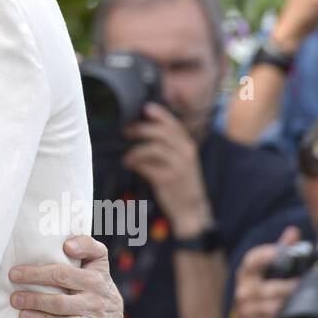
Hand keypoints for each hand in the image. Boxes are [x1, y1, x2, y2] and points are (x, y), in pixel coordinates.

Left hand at [7, 236, 122, 317]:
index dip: (35, 275)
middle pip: (60, 303)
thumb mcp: (97, 257)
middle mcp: (96, 302)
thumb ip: (85, 243)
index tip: (14, 275)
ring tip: (22, 316)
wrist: (115, 308)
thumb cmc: (96, 277)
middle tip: (14, 299)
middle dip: (34, 300)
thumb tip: (67, 246)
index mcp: (94, 279)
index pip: (60, 275)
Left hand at [122, 103, 210, 236]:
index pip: (174, 124)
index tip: (145, 108)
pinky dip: (136, 164)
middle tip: (126, 131)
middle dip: (140, 129)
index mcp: (188, 145)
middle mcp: (185, 153)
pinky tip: (130, 165)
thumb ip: (169, 145)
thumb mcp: (181, 160)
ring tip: (127, 156)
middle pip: (161, 132)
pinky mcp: (168, 179)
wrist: (191, 208)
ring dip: (135, 150)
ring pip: (153, 148)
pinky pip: (147, 166)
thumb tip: (145, 129)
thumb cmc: (181, 182)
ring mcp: (178, 166)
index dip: (160, 114)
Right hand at [232, 225, 300, 317]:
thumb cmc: (260, 287)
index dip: (266, 255)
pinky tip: (296, 314)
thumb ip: (280, 249)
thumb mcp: (265, 268)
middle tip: (308, 284)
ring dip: (292, 304)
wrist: (246, 317)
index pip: (252, 261)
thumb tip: (294, 231)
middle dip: (291, 287)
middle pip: (270, 288)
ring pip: (275, 307)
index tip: (280, 252)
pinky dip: (287, 317)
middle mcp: (243, 290)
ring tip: (306, 300)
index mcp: (245, 272)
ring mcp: (247, 310)